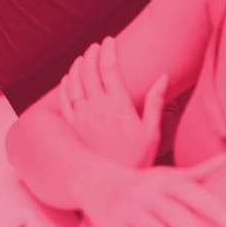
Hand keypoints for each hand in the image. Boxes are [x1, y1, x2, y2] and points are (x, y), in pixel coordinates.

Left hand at [59, 37, 166, 167]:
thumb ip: (155, 102)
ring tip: (83, 57)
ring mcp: (81, 117)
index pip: (110, 69)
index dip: (109, 51)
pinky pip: (64, 100)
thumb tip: (162, 77)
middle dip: (92, 54)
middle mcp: (97, 108)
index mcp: (119, 106)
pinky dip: (65, 86)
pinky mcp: (71, 127)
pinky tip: (68, 78)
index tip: (110, 41)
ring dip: (78, 67)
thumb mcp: (152, 131)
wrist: (115, 185)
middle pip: (90, 71)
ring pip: (74, 83)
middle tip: (96, 46)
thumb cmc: (137, 159)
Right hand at [78, 157, 225, 226]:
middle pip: (173, 215)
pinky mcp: (111, 226)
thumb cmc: (141, 184)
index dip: (212, 208)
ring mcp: (126, 210)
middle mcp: (144, 194)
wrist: (93, 181)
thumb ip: (197, 172)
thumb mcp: (166, 175)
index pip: (189, 192)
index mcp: (161, 181)